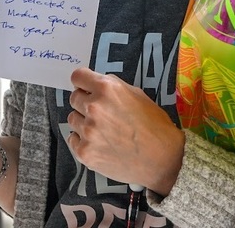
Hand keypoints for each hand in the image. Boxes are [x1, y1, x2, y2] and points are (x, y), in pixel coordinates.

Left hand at [67, 68, 183, 195]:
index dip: (83, 82)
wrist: (162, 159)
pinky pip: (73, 139)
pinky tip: (99, 143)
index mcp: (107, 89)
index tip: (86, 87)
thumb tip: (95, 85)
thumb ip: (113, 87)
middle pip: (74, 98)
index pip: (78, 77)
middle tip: (101, 113)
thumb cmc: (154, 124)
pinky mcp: (84, 152)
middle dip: (85, 102)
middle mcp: (94, 107)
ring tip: (102, 130)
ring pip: (73, 119)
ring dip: (84, 122)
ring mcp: (87, 131)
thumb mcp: (137, 94)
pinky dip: (82, 141)